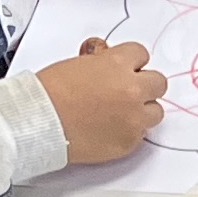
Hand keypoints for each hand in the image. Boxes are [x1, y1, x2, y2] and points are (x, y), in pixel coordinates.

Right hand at [37, 38, 163, 164]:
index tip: (126, 68)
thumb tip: (108, 62)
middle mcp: (132, 90)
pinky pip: (141, 134)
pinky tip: (110, 129)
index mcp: (118, 64)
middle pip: (159, 83)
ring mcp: (134, 118)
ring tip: (121, 114)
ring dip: (143, 111)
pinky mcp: (129, 142)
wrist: (39, 123)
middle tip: (129, 92)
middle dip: (145, 85)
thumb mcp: (77, 64)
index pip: (142, 54)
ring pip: (156, 112)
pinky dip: (130, 131)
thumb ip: (101, 63)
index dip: (132, 62)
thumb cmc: (49, 92)